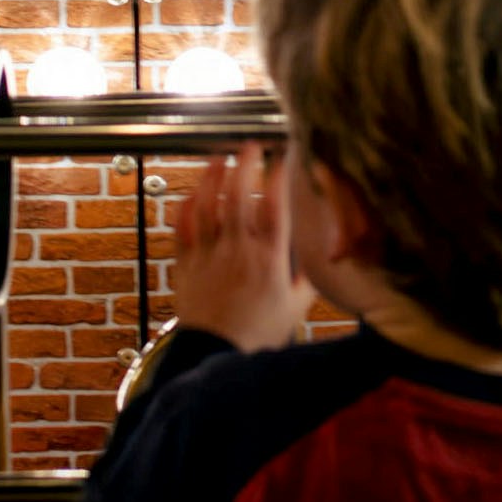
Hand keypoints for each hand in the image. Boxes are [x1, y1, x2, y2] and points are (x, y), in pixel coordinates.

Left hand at [168, 150, 308, 349]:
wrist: (217, 355)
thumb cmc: (259, 334)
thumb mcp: (296, 308)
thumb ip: (307, 279)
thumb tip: (318, 259)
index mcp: (269, 259)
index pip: (275, 207)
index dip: (278, 177)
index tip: (282, 158)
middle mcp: (238, 251)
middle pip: (239, 196)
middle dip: (245, 166)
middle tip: (249, 147)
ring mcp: (209, 255)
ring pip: (208, 206)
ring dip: (212, 178)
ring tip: (219, 159)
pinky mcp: (186, 265)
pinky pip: (183, 229)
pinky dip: (186, 207)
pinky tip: (191, 194)